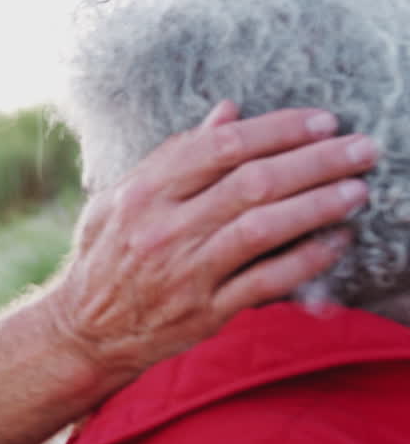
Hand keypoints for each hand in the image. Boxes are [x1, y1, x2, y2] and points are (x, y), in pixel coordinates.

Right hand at [0, 101, 376, 443]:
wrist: (83, 331)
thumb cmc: (106, 257)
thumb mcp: (122, 198)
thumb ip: (175, 155)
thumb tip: (228, 112)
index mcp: (142, 193)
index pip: (220, 147)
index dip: (277, 130)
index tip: (321, 121)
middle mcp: (162, 229)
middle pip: (252, 183)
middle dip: (316, 162)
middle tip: (361, 149)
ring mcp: (184, 272)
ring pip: (263, 229)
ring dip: (318, 206)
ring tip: (357, 190)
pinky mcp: (204, 312)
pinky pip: (266, 282)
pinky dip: (305, 260)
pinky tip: (335, 242)